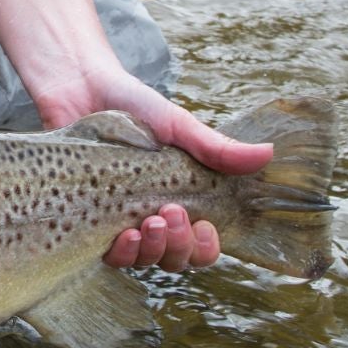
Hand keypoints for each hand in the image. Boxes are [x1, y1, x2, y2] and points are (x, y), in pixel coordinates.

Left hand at [34, 63, 273, 273]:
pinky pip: (108, 254)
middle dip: (180, 246)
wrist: (79, 86)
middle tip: (171, 212)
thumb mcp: (176, 125)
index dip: (206, 247)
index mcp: (179, 198)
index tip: (204, 226)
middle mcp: (151, 216)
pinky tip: (124, 235)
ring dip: (153, 250)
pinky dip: (121, 252)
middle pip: (175, 259)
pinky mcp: (86, 218)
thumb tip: (267, 154)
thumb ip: (215, 147)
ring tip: (150, 222)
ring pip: (144, 261)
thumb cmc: (131, 104)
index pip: (201, 244)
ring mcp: (119, 220)